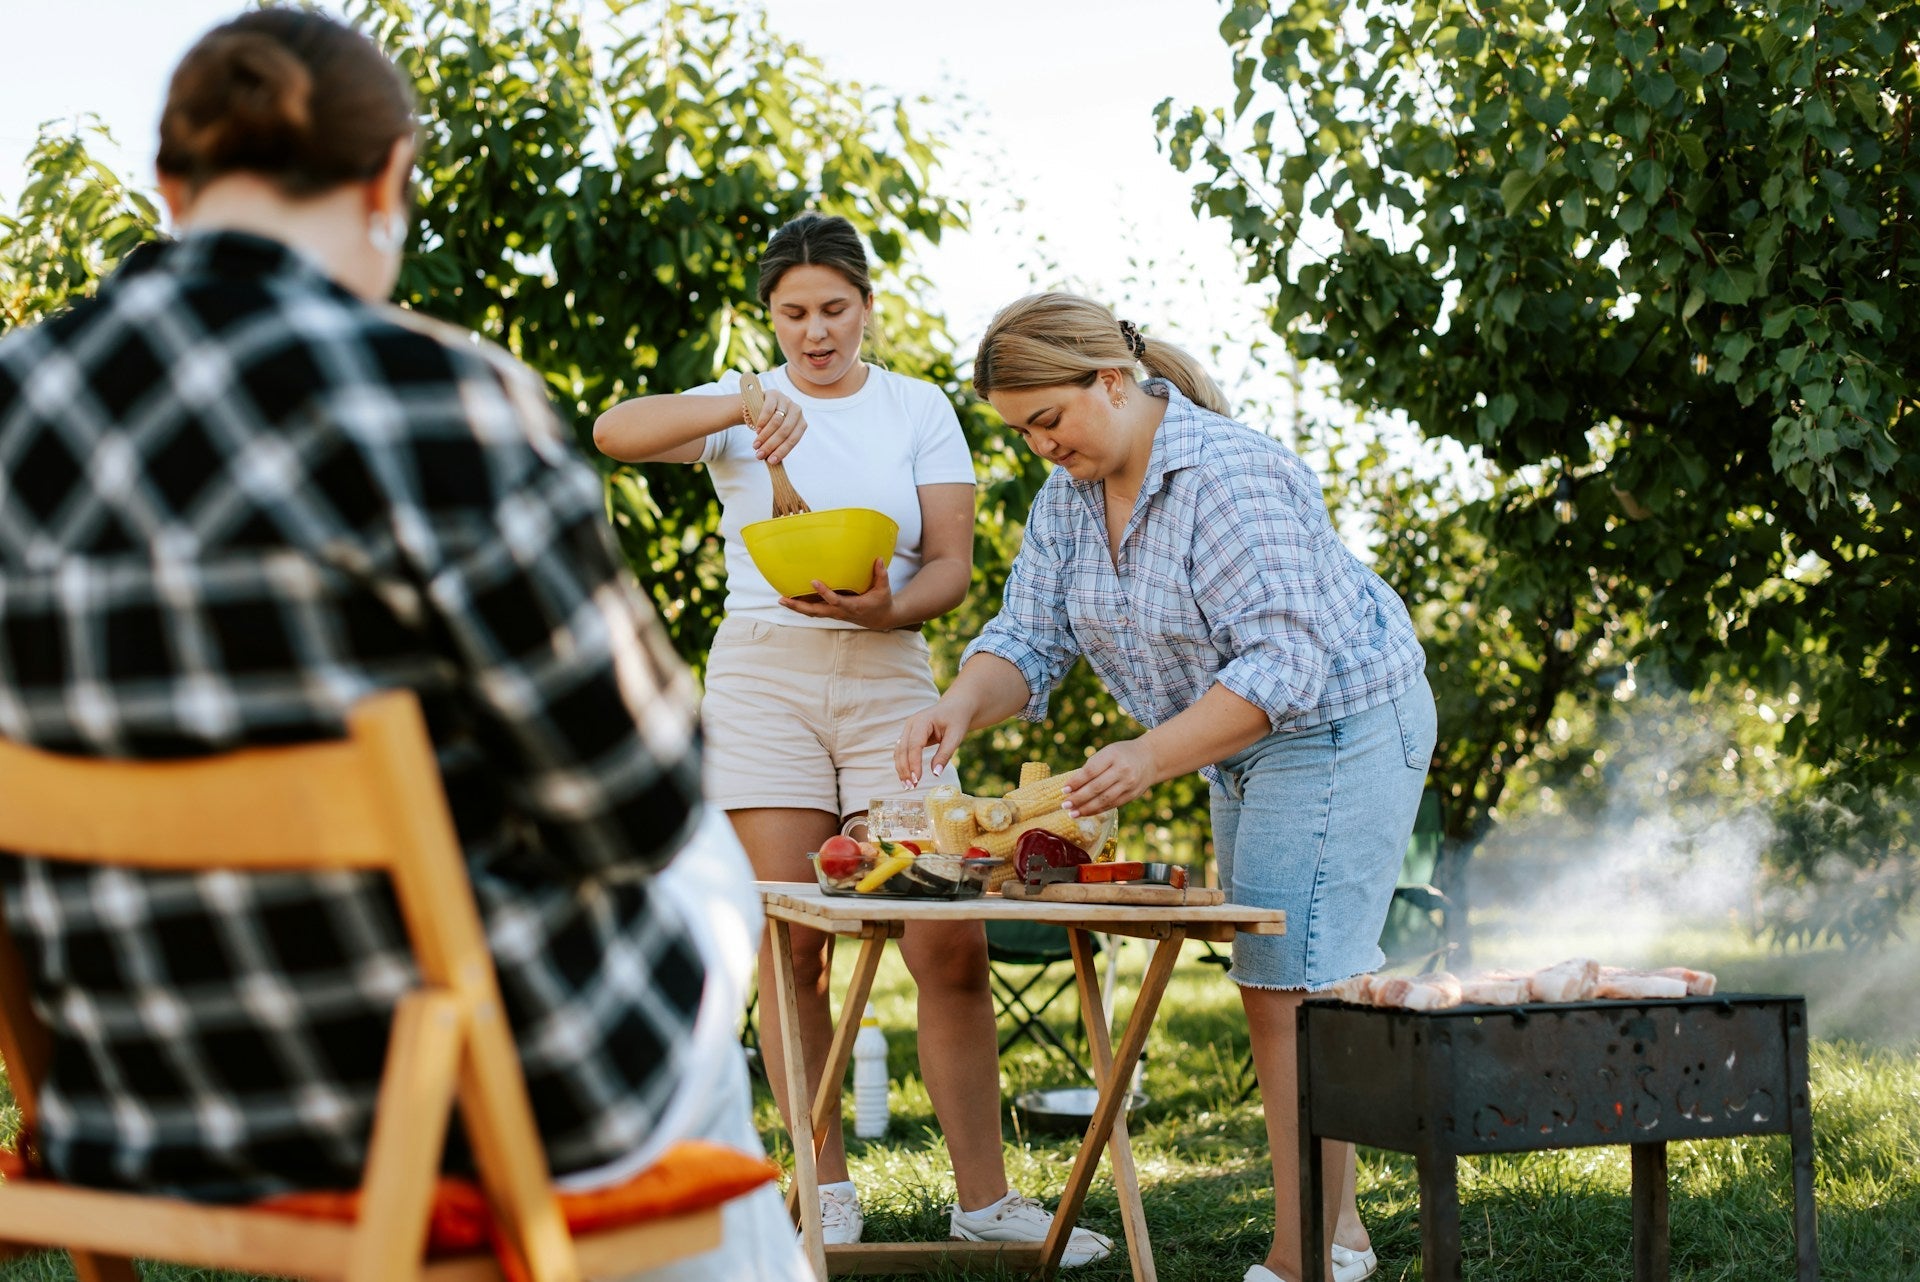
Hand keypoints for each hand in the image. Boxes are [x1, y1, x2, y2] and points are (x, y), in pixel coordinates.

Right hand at [747, 389, 806, 463]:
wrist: (759, 405)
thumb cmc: (770, 424)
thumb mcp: (777, 434)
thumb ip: (778, 445)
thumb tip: (772, 461)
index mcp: (801, 423)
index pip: (793, 439)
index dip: (782, 451)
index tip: (771, 461)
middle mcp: (797, 410)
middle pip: (785, 431)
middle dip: (771, 445)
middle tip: (759, 455)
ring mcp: (786, 400)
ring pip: (776, 422)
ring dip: (764, 436)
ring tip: (756, 445)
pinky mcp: (774, 394)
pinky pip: (768, 410)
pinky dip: (762, 422)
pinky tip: (756, 430)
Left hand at [777, 559, 896, 629]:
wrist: (879, 619)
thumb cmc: (881, 602)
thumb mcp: (884, 589)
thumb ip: (881, 574)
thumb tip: (878, 559)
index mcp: (852, 606)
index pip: (836, 601)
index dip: (824, 593)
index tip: (814, 581)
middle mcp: (840, 612)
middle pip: (816, 611)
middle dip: (799, 606)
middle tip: (784, 599)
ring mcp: (834, 613)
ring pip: (812, 613)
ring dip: (796, 607)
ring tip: (781, 599)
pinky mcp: (831, 612)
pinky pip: (814, 610)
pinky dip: (802, 606)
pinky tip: (791, 599)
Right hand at [894, 694, 976, 786]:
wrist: (956, 707)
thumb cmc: (957, 719)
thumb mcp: (956, 736)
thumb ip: (945, 754)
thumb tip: (936, 774)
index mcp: (922, 721)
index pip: (914, 745)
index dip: (914, 763)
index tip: (917, 779)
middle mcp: (910, 724)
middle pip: (902, 749)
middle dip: (905, 769)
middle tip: (911, 786)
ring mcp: (907, 730)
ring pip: (899, 751)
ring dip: (902, 769)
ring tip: (908, 785)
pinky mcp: (909, 736)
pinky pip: (902, 752)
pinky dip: (903, 764)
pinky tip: (907, 777)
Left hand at [1062, 739, 1161, 814]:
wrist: (1150, 758)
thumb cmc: (1122, 754)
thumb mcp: (1108, 752)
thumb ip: (1092, 766)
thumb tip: (1072, 786)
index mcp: (1113, 755)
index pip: (1091, 771)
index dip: (1076, 782)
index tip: (1064, 790)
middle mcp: (1122, 770)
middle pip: (1096, 787)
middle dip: (1078, 798)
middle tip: (1065, 804)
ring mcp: (1129, 784)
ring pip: (1104, 800)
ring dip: (1086, 808)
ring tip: (1072, 813)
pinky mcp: (1132, 795)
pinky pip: (1112, 805)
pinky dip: (1097, 810)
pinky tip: (1086, 812)